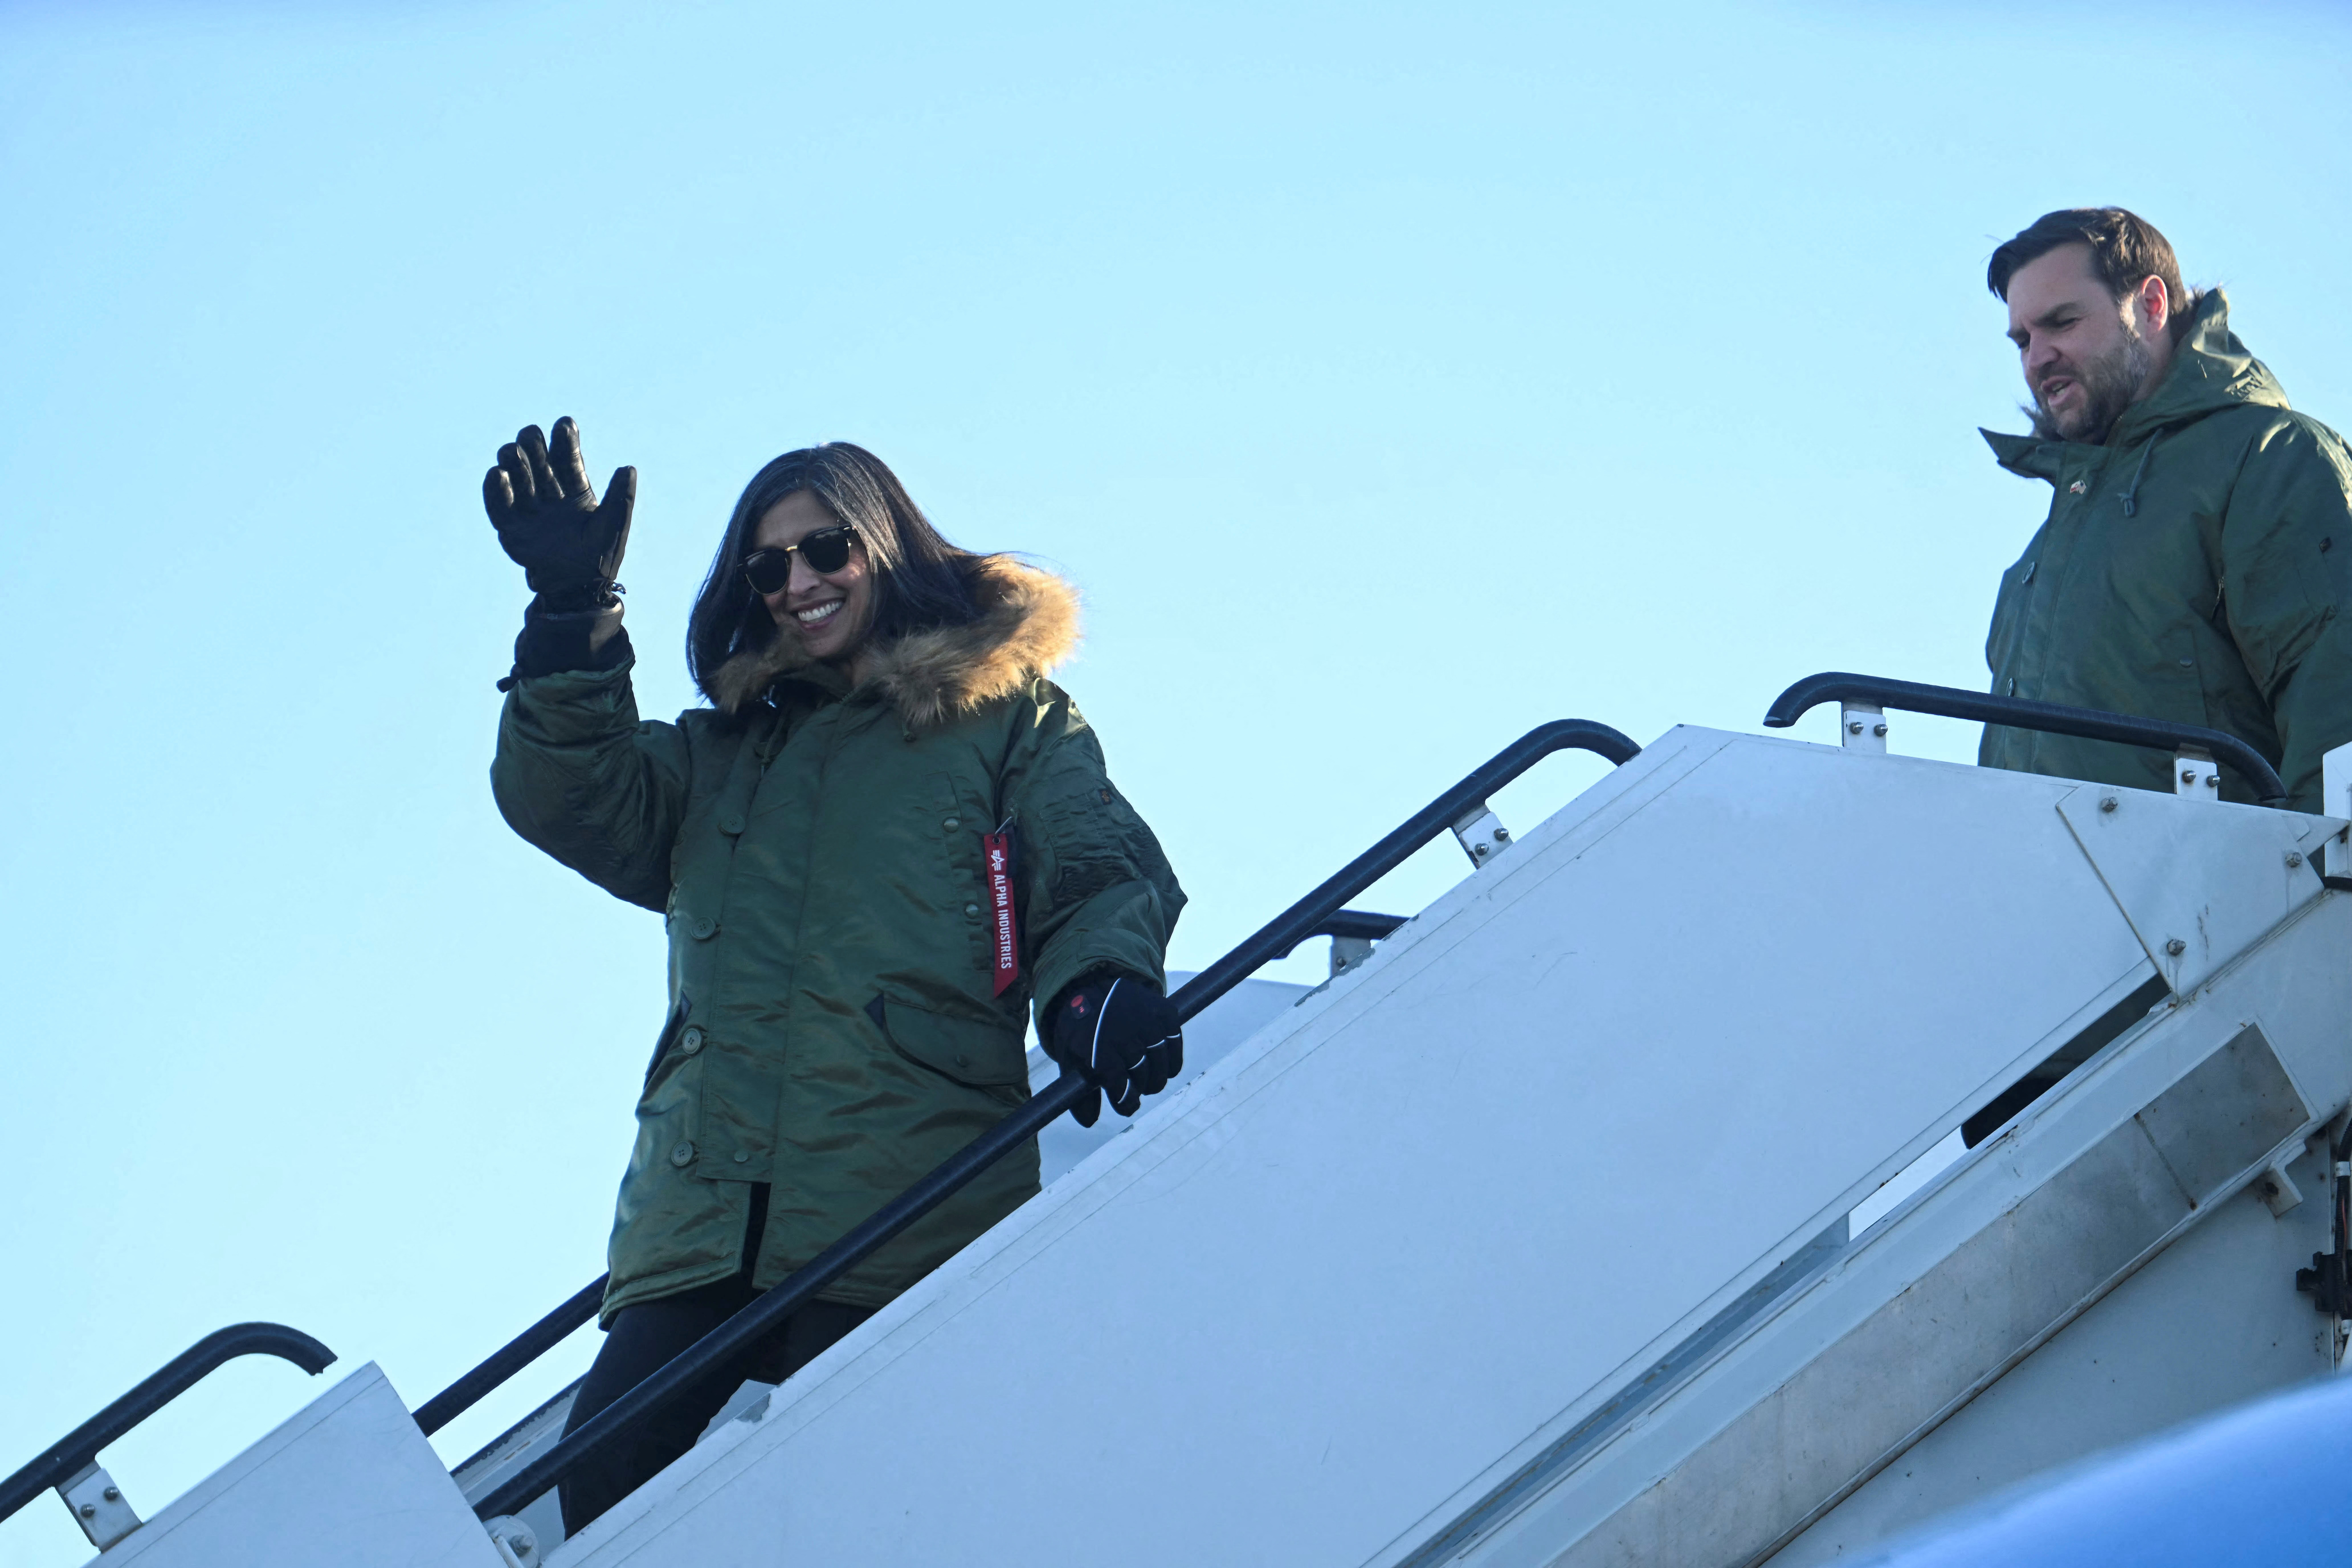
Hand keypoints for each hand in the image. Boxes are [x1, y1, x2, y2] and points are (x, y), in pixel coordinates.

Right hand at [484, 417, 636, 597]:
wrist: (579, 588)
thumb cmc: (600, 558)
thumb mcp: (614, 526)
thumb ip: (621, 498)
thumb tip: (628, 467)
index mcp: (576, 493)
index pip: (568, 461)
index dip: (566, 442)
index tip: (565, 423)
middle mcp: (550, 498)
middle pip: (539, 464)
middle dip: (534, 447)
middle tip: (531, 434)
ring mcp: (530, 512)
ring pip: (517, 479)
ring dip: (513, 463)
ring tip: (512, 450)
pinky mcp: (511, 529)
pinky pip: (499, 507)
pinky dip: (495, 491)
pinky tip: (496, 474)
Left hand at [1045, 973, 1182, 1127]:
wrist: (1092, 986)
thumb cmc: (1080, 1030)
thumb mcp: (1071, 1059)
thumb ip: (1078, 1093)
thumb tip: (1090, 1123)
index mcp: (1099, 1047)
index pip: (1120, 1086)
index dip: (1125, 1101)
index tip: (1125, 1105)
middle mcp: (1125, 1034)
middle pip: (1143, 1078)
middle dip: (1139, 1090)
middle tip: (1135, 1091)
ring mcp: (1147, 1022)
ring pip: (1161, 1068)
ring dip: (1156, 1080)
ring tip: (1148, 1081)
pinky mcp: (1165, 1013)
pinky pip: (1175, 1050)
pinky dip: (1172, 1064)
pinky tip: (1163, 1067)